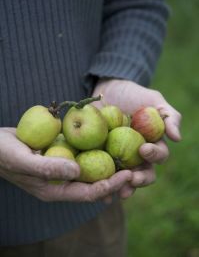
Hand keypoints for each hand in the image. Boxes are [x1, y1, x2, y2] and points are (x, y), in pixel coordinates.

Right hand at [0, 128, 132, 201]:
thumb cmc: (4, 153)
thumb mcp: (23, 160)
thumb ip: (48, 167)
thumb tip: (77, 170)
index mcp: (55, 190)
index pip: (88, 193)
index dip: (110, 185)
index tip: (129, 175)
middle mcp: (62, 181)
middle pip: (95, 184)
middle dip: (116, 179)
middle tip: (137, 168)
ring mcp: (63, 168)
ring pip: (92, 169)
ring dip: (109, 165)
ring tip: (130, 157)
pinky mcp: (62, 154)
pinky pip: (83, 155)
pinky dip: (96, 151)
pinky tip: (109, 140)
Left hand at [92, 78, 181, 198]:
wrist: (108, 89)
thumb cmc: (134, 94)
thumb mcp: (153, 100)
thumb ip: (169, 116)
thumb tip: (177, 139)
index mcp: (152, 144)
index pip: (158, 156)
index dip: (154, 156)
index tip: (144, 149)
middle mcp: (137, 155)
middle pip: (143, 173)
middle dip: (140, 179)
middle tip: (132, 179)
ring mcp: (119, 158)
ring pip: (124, 178)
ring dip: (122, 187)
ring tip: (116, 192)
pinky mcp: (102, 158)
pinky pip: (103, 173)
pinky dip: (101, 183)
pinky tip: (97, 191)